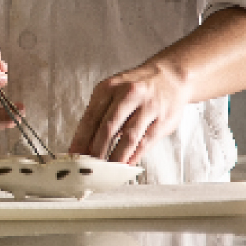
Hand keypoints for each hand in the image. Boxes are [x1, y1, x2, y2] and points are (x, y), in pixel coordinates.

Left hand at [69, 59, 187, 162]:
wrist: (171, 76)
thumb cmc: (138, 86)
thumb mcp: (114, 90)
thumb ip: (101, 112)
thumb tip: (85, 141)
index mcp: (110, 88)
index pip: (91, 117)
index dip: (81, 138)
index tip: (74, 153)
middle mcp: (128, 95)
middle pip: (108, 127)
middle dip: (97, 149)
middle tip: (90, 166)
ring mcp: (147, 107)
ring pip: (128, 136)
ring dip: (116, 156)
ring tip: (107, 169)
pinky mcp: (163, 120)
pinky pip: (146, 141)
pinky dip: (134, 155)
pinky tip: (126, 164)